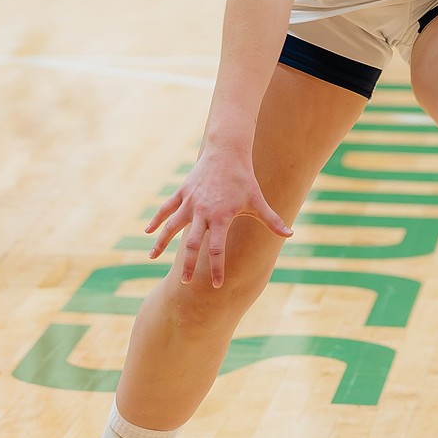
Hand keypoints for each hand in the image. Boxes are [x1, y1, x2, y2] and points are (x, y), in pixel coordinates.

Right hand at [146, 141, 292, 286]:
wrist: (228, 152)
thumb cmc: (244, 179)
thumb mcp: (258, 200)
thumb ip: (272, 220)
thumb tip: (290, 234)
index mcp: (220, 217)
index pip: (216, 249)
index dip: (217, 268)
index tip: (217, 285)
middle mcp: (202, 212)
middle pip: (192, 243)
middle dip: (188, 264)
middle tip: (186, 282)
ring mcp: (190, 202)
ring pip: (172, 225)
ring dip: (161, 242)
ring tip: (151, 257)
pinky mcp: (183, 192)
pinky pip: (166, 208)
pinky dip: (156, 219)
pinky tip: (147, 231)